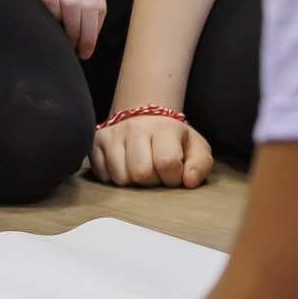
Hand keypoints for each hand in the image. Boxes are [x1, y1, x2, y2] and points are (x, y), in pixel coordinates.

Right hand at [0, 0, 106, 58]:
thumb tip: (85, 22)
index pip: (100, 4)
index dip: (96, 29)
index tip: (89, 44)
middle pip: (90, 8)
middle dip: (88, 35)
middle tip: (81, 53)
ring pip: (74, 7)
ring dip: (73, 31)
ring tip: (67, 45)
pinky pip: (52, 1)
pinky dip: (54, 17)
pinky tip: (51, 27)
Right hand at [91, 113, 212, 189]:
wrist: (145, 116)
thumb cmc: (173, 140)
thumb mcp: (196, 148)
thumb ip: (200, 164)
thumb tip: (188, 181)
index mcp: (164, 128)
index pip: (167, 163)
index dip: (173, 177)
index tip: (173, 174)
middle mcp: (136, 127)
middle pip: (140, 173)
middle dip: (151, 181)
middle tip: (155, 173)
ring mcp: (113, 133)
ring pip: (120, 177)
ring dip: (132, 181)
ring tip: (140, 170)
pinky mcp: (96, 140)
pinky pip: (102, 174)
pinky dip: (113, 177)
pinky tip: (124, 167)